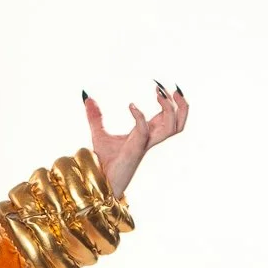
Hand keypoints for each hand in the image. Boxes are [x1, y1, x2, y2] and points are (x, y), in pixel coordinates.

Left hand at [82, 82, 188, 200]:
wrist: (99, 180)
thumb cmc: (103, 161)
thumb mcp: (99, 133)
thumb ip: (95, 116)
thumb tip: (87, 98)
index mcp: (147, 134)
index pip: (170, 119)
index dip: (171, 102)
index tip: (160, 86)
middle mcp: (151, 140)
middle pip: (180, 124)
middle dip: (181, 105)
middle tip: (171, 89)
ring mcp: (144, 145)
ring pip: (173, 128)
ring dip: (170, 109)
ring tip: (158, 93)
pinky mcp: (135, 150)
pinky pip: (144, 130)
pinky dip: (139, 116)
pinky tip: (130, 106)